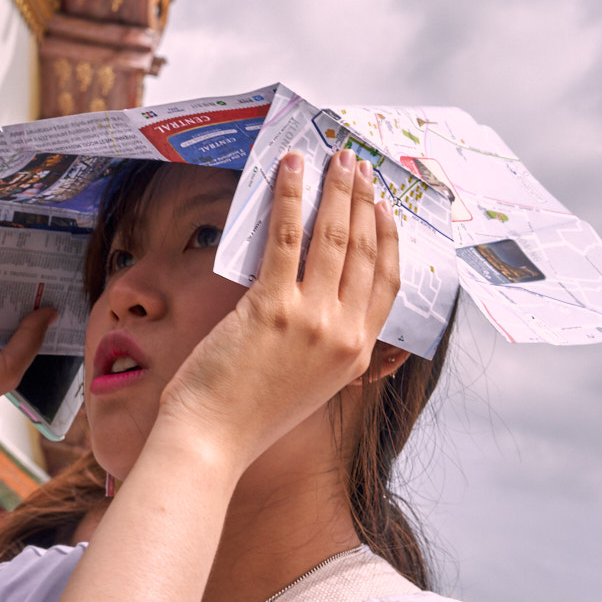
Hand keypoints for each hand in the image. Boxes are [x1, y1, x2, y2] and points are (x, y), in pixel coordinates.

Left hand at [157, 148, 399, 467]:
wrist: (213, 440)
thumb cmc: (247, 415)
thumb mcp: (306, 385)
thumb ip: (322, 348)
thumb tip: (318, 301)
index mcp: (355, 355)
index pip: (387, 285)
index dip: (388, 239)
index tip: (383, 210)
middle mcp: (342, 335)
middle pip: (365, 252)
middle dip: (364, 202)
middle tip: (358, 168)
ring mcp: (311, 320)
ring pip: (334, 239)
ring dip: (337, 191)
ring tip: (336, 160)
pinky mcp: (271, 308)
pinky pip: (287, 240)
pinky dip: (291, 198)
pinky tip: (292, 171)